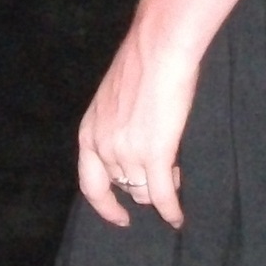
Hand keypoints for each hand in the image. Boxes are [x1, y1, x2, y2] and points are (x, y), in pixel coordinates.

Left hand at [76, 21, 195, 230]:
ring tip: (175, 175)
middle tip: (164, 174)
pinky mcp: (154, 154)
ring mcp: (127, 154)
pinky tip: (178, 218)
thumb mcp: (114, 99)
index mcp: (88, 133)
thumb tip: (133, 140)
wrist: (158, 47)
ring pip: (144, 191)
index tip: (119, 217)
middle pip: (123, 187)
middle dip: (143, 185)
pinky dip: (170, 210)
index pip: (90, 184)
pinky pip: (161, 195)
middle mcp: (103, 148)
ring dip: (160, 189)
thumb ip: (116, 124)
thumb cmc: (142, 62)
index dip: (105, 205)